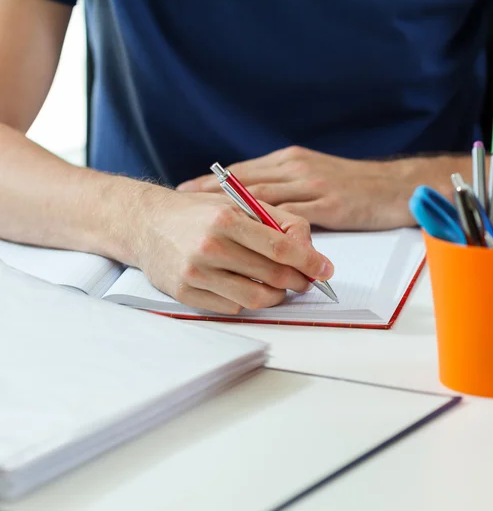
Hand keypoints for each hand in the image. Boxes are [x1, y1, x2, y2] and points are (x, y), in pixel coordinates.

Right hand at [132, 188, 333, 314]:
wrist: (147, 224)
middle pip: (273, 276)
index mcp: (226, 219)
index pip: (281, 248)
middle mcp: (210, 247)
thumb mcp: (237, 203)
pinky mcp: (186, 293)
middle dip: (298, 280)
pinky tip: (247, 286)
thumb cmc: (199, 213)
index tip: (326, 270)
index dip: (310, 262)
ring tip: (279, 286)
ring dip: (276, 296)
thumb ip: (277, 220)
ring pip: (256, 299)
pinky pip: (232, 307)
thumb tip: (310, 248)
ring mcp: (196, 273)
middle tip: (305, 279)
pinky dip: (247, 300)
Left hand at [177, 146, 419, 229]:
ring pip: (264, 200)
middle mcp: (296, 169)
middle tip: (183, 205)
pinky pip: (292, 219)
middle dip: (210, 194)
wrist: (396, 186)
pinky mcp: (329, 205)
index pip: (244, 171)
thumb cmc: (356, 186)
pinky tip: (250, 241)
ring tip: (206, 224)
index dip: (213, 181)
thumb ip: (290, 186)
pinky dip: (268, 231)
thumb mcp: (317, 176)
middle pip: (245, 182)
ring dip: (233, 212)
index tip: (187, 190)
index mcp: (291, 161)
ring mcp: (312, 185)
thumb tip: (261, 205)